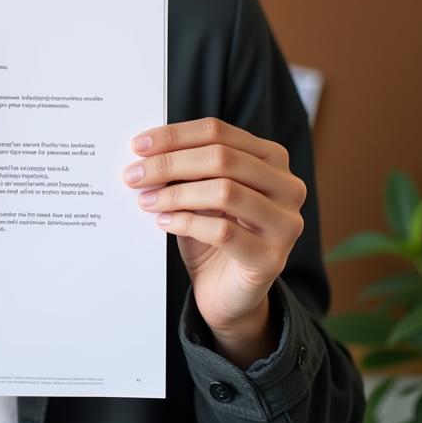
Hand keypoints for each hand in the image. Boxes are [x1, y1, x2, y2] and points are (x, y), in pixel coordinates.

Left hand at [124, 118, 305, 364]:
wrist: (226, 291)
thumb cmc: (212, 231)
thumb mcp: (199, 190)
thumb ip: (185, 167)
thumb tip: (144, 148)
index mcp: (271, 158)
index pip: (218, 131)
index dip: (175, 135)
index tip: (138, 145)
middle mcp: (287, 186)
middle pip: (221, 158)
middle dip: (170, 163)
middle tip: (133, 174)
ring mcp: (285, 223)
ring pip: (224, 192)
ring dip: (176, 194)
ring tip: (146, 200)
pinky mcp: (271, 259)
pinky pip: (223, 232)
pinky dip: (186, 223)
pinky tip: (164, 222)